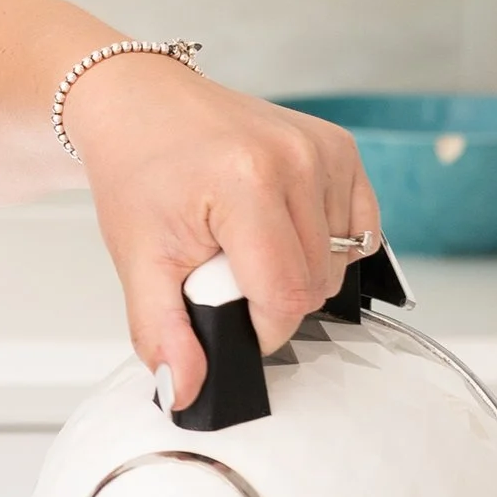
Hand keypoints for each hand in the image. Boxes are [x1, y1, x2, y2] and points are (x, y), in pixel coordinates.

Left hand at [59, 53, 380, 407]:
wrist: (140, 105)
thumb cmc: (138, 172)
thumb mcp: (138, 258)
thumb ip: (161, 331)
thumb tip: (186, 391)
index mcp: (245, 183)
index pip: (286, 297)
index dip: (258, 328)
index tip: (223, 315)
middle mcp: (296, 159)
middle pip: (317, 284)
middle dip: (271, 297)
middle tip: (222, 269)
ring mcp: (324, 149)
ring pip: (341, 261)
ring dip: (298, 270)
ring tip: (246, 242)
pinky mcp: (341, 147)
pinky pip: (359, 228)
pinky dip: (325, 243)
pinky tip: (280, 228)